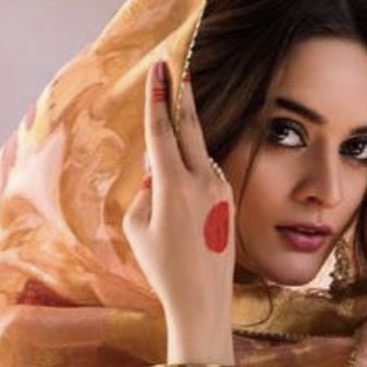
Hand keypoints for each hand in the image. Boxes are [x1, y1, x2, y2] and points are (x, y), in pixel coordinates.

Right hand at [123, 61, 235, 362]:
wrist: (202, 300)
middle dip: (182, 95)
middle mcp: (202, 182)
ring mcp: (220, 191)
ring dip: (184, 139)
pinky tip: (182, 175)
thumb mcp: (138, 227)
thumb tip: (155, 167)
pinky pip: (207, 174)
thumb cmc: (163, 268)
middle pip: (191, 127)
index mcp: (174, 185)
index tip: (159, 68)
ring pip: (198, 153)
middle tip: (177, 65)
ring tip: (173, 120)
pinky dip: (192, 167)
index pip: (162, 131)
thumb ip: (144, 189)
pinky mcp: (229, 202)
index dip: (157, 97)